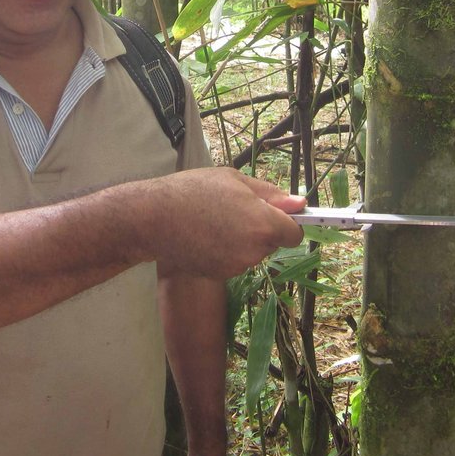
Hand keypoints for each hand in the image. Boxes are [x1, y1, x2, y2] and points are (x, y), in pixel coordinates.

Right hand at [145, 168, 304, 278]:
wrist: (153, 218)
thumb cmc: (193, 190)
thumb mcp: (234, 180)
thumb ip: (271, 194)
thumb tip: (300, 204)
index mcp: (263, 223)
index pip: (295, 233)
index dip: (286, 223)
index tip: (272, 214)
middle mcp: (254, 250)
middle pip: (272, 242)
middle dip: (260, 229)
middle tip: (232, 209)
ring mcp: (236, 266)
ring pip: (252, 252)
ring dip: (242, 241)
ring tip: (214, 221)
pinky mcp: (220, 275)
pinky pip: (233, 262)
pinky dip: (225, 252)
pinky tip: (205, 236)